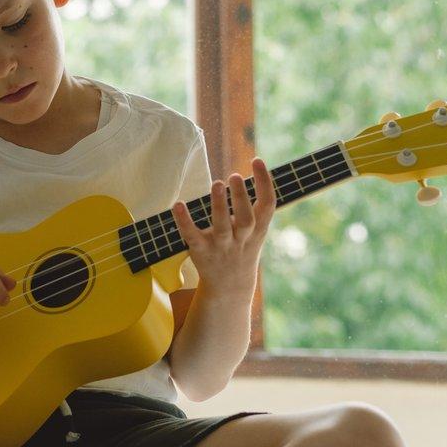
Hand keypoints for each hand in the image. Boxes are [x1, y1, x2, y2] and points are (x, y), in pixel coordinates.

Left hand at [169, 157, 275, 294]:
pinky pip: (192, 235)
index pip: (268, 204)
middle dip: (241, 198)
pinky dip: (184, 221)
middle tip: (235, 176)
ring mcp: (221, 245)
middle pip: (246, 218)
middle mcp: (241, 238)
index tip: (257, 160)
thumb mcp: (257, 230)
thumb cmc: (243, 248)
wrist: (230, 286)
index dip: (265, 182)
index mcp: (258, 229)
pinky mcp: (201, 251)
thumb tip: (258, 170)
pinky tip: (178, 205)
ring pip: (222, 227)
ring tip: (217, 184)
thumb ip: (256, 206)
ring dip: (219, 206)